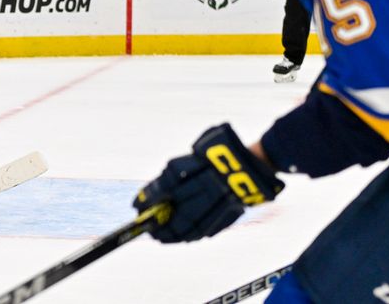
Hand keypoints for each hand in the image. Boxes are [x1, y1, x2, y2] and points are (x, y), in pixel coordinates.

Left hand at [133, 123, 283, 242]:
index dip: (149, 199)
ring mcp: (221, 202)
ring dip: (173, 234)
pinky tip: (181, 237)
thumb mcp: (194, 153)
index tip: (136, 207)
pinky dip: (191, 235)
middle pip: (178, 211)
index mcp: (197, 170)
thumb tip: (151, 194)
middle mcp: (207, 188)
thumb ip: (175, 172)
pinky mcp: (230, 212)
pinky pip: (207, 228)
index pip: (166, 188)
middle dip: (160, 222)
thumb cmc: (218, 150)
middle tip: (147, 228)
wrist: (252, 159)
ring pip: (192, 224)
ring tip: (159, 237)